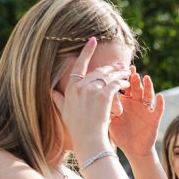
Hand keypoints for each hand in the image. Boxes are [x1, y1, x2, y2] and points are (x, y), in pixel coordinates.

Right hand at [51, 38, 130, 157]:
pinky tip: (127, 83)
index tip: (93, 40)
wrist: (88, 139)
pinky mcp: (103, 95)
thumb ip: (58, 99)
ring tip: (127, 72)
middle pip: (98, 71)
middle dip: (111, 67)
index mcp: (71, 88)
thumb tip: (51, 91)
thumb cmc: (77, 128)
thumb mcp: (64, 111)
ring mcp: (91, 90)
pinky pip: (115, 84)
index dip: (86, 51)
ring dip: (119, 73)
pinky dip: (122, 82)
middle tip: (120, 64)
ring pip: (108, 76)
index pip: (79, 65)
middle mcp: (80, 86)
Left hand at [110, 67, 165, 159]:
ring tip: (146, 78)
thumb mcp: (109, 120)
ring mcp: (146, 110)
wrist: (133, 150)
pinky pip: (158, 109)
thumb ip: (102, 108)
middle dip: (134, 80)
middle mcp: (136, 103)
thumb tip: (88, 97)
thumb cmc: (120, 135)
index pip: (123, 87)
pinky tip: (159, 96)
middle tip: (132, 71)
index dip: (122, 78)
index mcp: (125, 102)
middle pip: (136, 88)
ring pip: (148, 95)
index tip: (118, 69)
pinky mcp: (154, 118)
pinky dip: (160, 103)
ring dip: (148, 87)